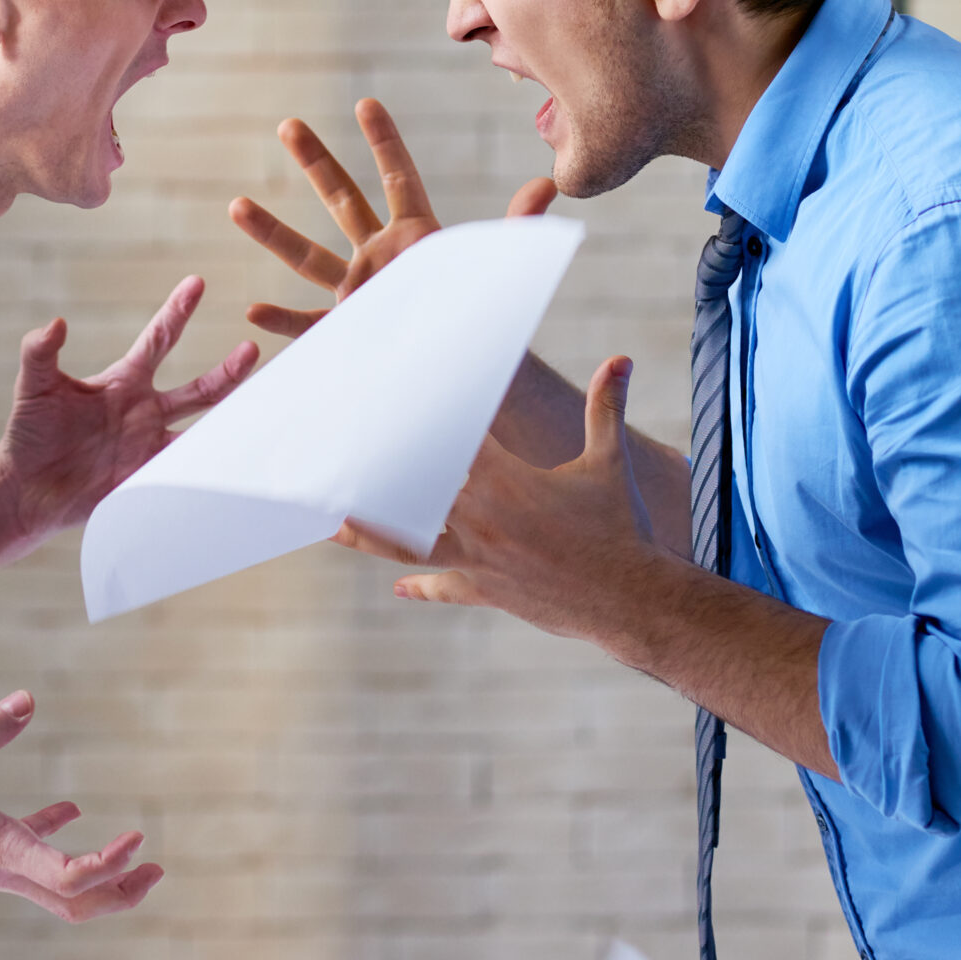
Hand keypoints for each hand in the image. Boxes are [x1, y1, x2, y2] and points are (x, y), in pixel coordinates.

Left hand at [0, 278, 257, 537]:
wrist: (27, 490)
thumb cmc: (29, 434)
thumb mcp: (34, 387)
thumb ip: (41, 353)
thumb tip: (56, 322)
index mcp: (124, 381)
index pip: (159, 339)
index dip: (178, 311)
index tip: (197, 282)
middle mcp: (145, 410)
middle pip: (198, 388)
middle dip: (228, 371)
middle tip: (253, 349)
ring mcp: (149, 444)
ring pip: (202, 429)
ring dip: (228, 421)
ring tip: (261, 410)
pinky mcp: (148, 478)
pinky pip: (186, 471)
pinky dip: (209, 467)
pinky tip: (234, 463)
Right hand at [0, 691, 160, 918]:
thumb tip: (26, 701)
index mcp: (1, 852)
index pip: (69, 878)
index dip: (110, 864)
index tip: (136, 840)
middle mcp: (4, 871)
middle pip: (75, 904)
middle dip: (121, 893)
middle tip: (155, 871)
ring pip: (57, 890)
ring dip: (98, 877)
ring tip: (130, 857)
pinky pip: (30, 858)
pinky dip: (56, 840)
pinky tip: (69, 814)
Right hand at [228, 98, 555, 337]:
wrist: (471, 374)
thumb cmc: (484, 316)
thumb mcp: (498, 266)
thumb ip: (518, 224)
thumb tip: (550, 183)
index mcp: (418, 236)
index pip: (399, 178)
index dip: (385, 141)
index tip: (366, 102)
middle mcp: (381, 256)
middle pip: (342, 199)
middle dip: (316, 162)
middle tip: (289, 124)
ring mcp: (359, 292)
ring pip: (307, 257)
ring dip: (273, 231)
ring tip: (236, 203)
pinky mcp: (347, 332)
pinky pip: (307, 324)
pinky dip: (282, 320)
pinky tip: (252, 311)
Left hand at [336, 357, 665, 642]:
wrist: (630, 602)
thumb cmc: (620, 528)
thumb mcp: (610, 464)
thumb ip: (605, 408)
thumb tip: (622, 358)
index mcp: (504, 481)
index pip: (447, 440)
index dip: (414, 418)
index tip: (381, 397)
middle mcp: (478, 519)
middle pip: (408, 490)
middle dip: (374, 473)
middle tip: (333, 456)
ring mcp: (476, 559)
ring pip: (405, 545)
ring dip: (365, 535)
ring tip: (330, 524)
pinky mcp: (485, 591)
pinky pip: (445, 589)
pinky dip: (422, 588)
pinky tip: (399, 590)